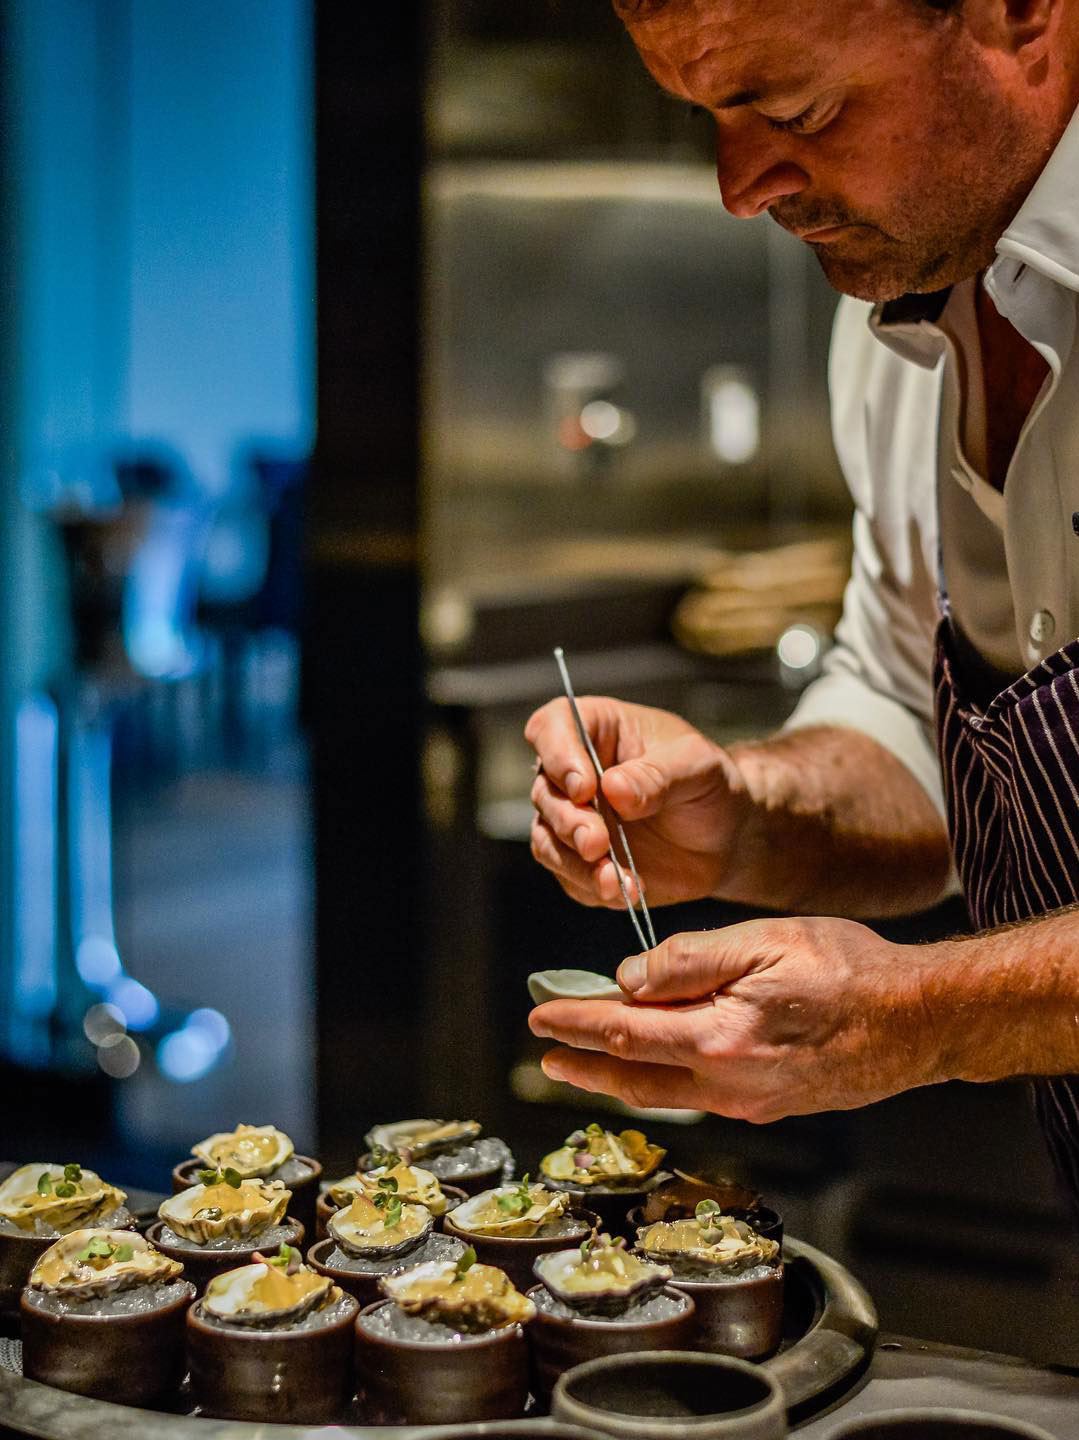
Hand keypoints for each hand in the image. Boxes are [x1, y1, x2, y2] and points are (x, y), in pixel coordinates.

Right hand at [524, 695, 747, 907]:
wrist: (726, 837)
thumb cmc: (708, 785)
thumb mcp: (698, 767)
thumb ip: (658, 775)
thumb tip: (614, 789)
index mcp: (596, 730)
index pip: (551, 728)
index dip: (557, 755)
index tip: (584, 787)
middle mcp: (574, 773)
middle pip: (545, 791)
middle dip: (568, 820)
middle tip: (597, 842)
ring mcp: (573, 820)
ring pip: (546, 839)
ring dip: (574, 861)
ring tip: (613, 878)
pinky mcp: (580, 863)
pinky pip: (569, 876)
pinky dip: (593, 886)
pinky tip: (630, 890)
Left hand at [528, 917, 948, 1121]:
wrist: (917, 1021)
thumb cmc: (848, 970)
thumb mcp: (763, 941)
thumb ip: (689, 960)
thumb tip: (627, 978)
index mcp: (719, 1039)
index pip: (623, 1034)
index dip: (576, 1024)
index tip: (541, 1016)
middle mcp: (729, 1084)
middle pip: (633, 1078)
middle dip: (582, 1066)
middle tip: (544, 1056)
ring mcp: (751, 1102)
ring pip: (665, 1094)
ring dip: (616, 1079)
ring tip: (582, 1067)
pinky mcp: (771, 1106)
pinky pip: (701, 1098)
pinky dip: (663, 1084)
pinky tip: (655, 1070)